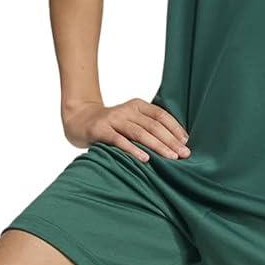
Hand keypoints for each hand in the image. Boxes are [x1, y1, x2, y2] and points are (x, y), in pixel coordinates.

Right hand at [62, 97, 191, 163]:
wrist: (78, 119)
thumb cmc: (111, 125)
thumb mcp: (130, 120)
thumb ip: (147, 126)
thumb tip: (175, 144)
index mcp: (137, 106)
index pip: (161, 115)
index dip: (175, 128)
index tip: (186, 141)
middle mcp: (127, 110)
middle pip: (153, 125)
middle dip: (171, 140)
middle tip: (184, 154)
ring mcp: (113, 119)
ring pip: (140, 133)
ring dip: (158, 146)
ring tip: (171, 157)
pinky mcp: (100, 130)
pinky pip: (119, 141)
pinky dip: (133, 150)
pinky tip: (145, 159)